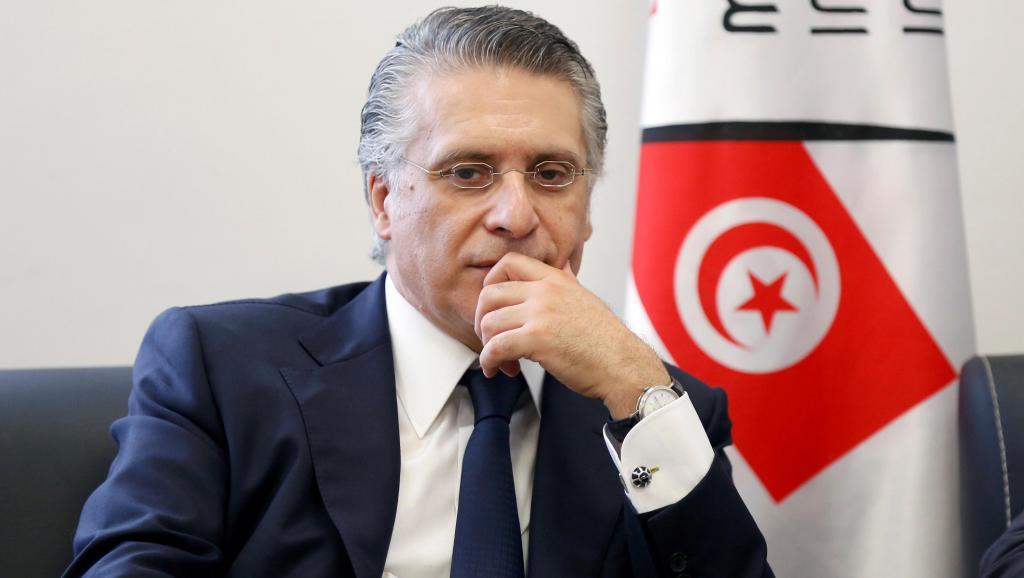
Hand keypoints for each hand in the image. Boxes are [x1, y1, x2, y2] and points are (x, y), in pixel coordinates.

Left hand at [474, 252, 670, 418]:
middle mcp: (546, 292)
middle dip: (482, 320)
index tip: (493, 306)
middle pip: (489, 294)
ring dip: (487, 346)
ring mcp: (540, 314)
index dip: (491, 283)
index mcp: (556, 279)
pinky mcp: (537, 340)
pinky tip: (498, 369)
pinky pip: (496, 347)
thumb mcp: (585, 298)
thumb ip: (567, 281)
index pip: (508, 263)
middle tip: (490, 338)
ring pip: (489, 323)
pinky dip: (489, 361)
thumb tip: (563, 265)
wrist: (623, 365)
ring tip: (501, 361)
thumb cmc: (606, 340)